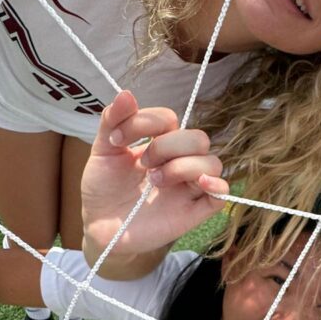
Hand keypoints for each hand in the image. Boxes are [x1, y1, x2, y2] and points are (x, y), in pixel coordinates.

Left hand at [81, 91, 228, 262]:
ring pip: (212, 162)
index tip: (116, 140)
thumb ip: (112, 121)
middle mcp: (179, 161)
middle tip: (144, 164)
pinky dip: (216, 185)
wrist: (98, 225)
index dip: (146, 122)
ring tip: (155, 180)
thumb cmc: (103, 188)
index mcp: (160, 142)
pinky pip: (222, 194)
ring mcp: (189, 186)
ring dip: (183, 166)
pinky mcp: (194, 211)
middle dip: (168, 146)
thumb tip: (126, 94)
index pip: (169, 118)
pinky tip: (198, 183)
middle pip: (198, 138)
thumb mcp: (102, 150)